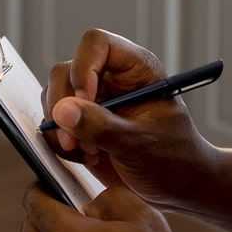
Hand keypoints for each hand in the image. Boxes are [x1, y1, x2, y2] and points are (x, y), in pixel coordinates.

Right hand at [44, 29, 221, 212]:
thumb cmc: (173, 159)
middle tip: (75, 141)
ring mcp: (95, 99)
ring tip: (90, 153)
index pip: (97, 44)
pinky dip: (61, 142)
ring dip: (63, 128)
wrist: (176, 187)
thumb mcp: (140, 144)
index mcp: (136, 68)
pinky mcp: (83, 121)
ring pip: (56, 96)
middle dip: (65, 107)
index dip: (84, 68)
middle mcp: (112, 77)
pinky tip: (87, 158)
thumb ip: (101, 126)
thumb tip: (62, 110)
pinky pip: (55, 122)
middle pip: (66, 71)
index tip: (84, 101)